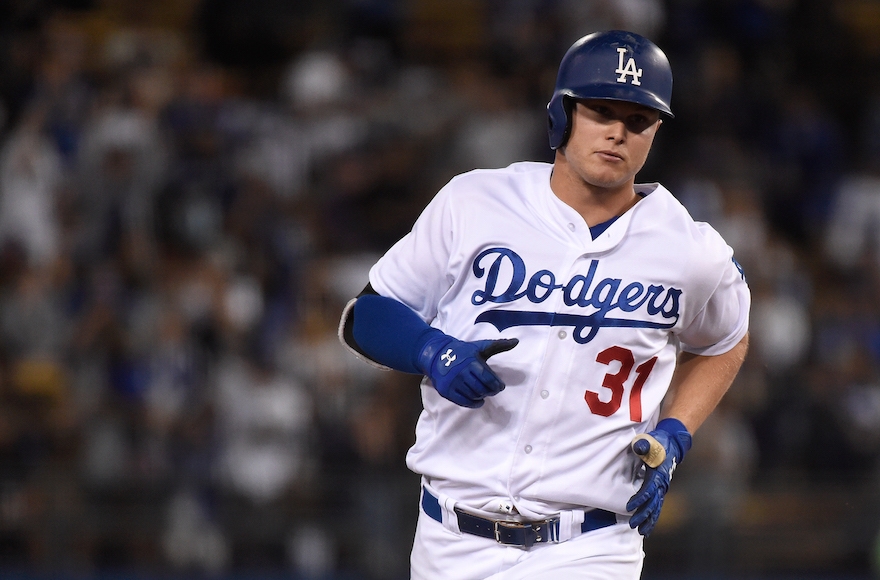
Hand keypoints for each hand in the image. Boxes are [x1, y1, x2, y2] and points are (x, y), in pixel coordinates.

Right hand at [416, 333, 517, 407]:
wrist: (437, 355)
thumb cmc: (463, 352)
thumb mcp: (480, 347)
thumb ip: (499, 345)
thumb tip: (516, 341)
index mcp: (471, 362)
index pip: (488, 379)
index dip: (497, 385)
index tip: (500, 386)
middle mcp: (461, 373)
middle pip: (481, 389)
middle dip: (491, 391)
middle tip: (493, 390)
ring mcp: (453, 383)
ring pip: (473, 396)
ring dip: (482, 396)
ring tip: (484, 392)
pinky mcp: (446, 391)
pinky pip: (463, 402)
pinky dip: (473, 403)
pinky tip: (478, 400)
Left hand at [626, 418, 691, 535]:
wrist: (672, 442)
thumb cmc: (659, 442)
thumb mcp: (651, 440)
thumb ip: (644, 445)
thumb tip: (639, 447)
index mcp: (659, 473)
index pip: (649, 489)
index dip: (640, 499)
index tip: (630, 507)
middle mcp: (662, 483)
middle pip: (653, 503)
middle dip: (643, 515)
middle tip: (632, 525)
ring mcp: (662, 487)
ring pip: (656, 507)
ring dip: (649, 520)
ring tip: (641, 532)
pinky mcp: (661, 488)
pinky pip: (657, 505)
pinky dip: (653, 516)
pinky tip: (648, 526)